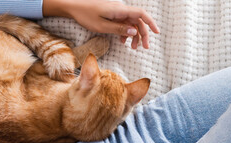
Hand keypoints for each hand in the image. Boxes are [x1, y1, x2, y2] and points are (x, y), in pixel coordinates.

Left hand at [44, 0, 158, 48]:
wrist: (74, 7)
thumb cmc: (85, 15)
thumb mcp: (102, 25)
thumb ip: (118, 29)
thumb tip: (134, 31)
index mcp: (120, 10)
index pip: (141, 14)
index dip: (151, 22)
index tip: (157, 33)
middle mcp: (121, 10)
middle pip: (138, 21)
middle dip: (143, 34)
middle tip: (144, 48)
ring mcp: (117, 12)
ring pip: (131, 23)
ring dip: (134, 35)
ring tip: (132, 48)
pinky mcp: (113, 15)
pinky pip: (124, 23)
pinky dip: (125, 32)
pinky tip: (122, 41)